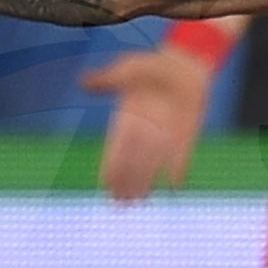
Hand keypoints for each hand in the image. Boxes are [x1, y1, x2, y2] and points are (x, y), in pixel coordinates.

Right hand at [83, 46, 215, 201]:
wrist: (184, 65)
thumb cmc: (152, 67)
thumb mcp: (128, 70)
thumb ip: (108, 79)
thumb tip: (83, 82)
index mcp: (126, 120)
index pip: (115, 148)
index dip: (111, 166)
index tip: (105, 184)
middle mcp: (144, 133)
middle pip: (132, 163)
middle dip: (126, 182)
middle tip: (119, 202)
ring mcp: (164, 136)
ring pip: (152, 165)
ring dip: (145, 183)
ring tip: (138, 202)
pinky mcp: (184, 136)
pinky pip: (180, 157)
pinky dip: (178, 170)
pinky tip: (176, 186)